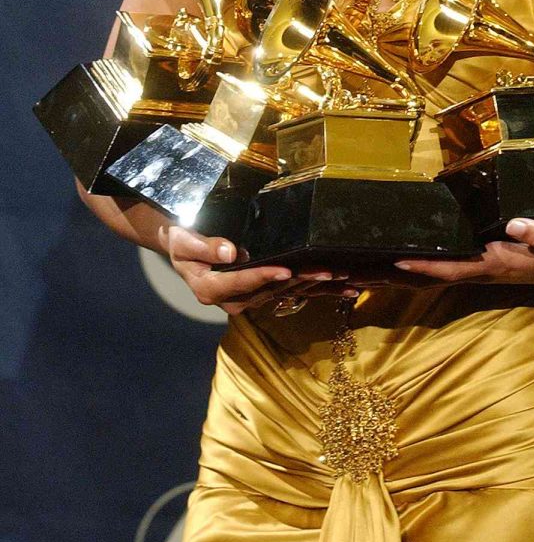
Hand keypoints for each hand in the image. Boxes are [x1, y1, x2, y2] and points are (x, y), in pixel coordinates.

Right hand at [160, 226, 358, 315]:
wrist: (184, 251)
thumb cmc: (181, 242)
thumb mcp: (184, 242)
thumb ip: (205, 247)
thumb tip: (231, 253)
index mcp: (212, 289)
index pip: (243, 282)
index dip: (265, 276)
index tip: (285, 270)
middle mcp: (234, 300)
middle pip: (271, 289)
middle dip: (300, 281)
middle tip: (326, 272)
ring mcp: (250, 299)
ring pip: (285, 293)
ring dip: (314, 286)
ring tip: (340, 278)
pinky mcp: (262, 293)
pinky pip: (292, 293)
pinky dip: (319, 291)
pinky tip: (344, 290)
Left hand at [393, 220, 533, 286]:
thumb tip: (512, 224)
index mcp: (500, 263)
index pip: (455, 268)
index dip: (426, 265)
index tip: (397, 259)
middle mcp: (489, 269)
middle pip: (440, 274)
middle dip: (408, 272)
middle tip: (375, 264)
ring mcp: (490, 268)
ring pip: (445, 271)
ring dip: (416, 269)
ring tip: (383, 260)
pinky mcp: (494, 261)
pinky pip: (456, 265)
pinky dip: (433, 263)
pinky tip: (419, 255)